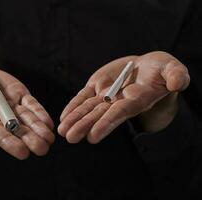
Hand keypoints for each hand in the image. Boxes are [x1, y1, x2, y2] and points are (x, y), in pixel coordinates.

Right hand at [0, 67, 53, 159]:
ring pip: (27, 119)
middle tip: (42, 148)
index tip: (23, 152)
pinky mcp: (18, 95)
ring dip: (38, 128)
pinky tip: (48, 122)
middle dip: (29, 139)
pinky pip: (30, 105)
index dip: (9, 142)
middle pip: (15, 130)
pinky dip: (39, 113)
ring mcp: (10, 106)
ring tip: (49, 138)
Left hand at [58, 51, 189, 143]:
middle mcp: (119, 101)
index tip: (92, 137)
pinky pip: (83, 97)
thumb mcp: (173, 69)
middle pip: (99, 115)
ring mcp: (106, 94)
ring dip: (75, 118)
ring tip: (62, 131)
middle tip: (69, 137)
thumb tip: (178, 83)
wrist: (146, 68)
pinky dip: (73, 106)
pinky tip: (64, 116)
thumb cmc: (162, 71)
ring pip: (88, 108)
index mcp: (136, 99)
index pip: (119, 113)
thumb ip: (176, 76)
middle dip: (84, 125)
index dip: (106, 124)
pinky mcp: (97, 86)